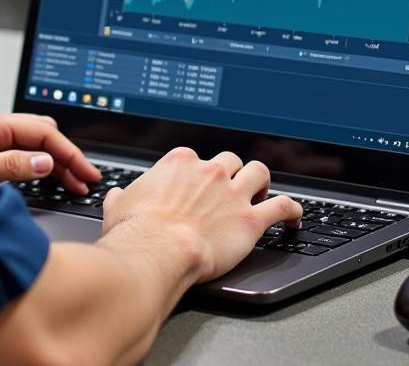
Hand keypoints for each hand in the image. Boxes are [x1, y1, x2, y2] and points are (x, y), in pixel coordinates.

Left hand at [0, 109, 101, 192]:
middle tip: (83, 182)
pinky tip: (45, 177)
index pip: (43, 134)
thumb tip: (44, 163)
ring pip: (34, 143)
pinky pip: (21, 152)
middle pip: (43, 135)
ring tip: (71, 183)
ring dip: (54, 161)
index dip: (70, 155)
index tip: (87, 174)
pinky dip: (38, 164)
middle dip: (66, 157)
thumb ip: (10, 166)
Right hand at [101, 147, 301, 282]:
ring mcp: (232, 193)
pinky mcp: (250, 219)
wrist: (158, 251)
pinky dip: (292, 211)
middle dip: (231, 173)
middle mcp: (209, 171)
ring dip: (262, 182)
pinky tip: (293, 218)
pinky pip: (283, 206)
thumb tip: (115, 195)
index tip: (196, 186)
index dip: (198, 173)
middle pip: (230, 160)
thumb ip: (122, 196)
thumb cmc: (136, 232)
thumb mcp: (119, 206)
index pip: (196, 157)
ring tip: (261, 193)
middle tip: (229, 191)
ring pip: (259, 171)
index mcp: (179, 162)